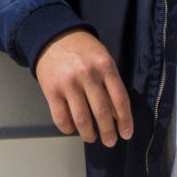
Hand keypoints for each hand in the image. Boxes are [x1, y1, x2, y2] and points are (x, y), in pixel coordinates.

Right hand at [35, 29, 132, 146]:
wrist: (53, 36)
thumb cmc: (82, 50)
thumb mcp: (103, 60)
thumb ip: (110, 84)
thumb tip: (116, 116)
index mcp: (105, 66)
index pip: (120, 100)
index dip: (125, 121)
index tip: (126, 134)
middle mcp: (88, 74)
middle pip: (102, 112)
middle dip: (108, 132)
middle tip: (110, 141)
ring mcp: (68, 83)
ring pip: (82, 119)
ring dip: (89, 134)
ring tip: (91, 138)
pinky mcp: (51, 89)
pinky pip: (61, 118)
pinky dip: (68, 129)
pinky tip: (72, 129)